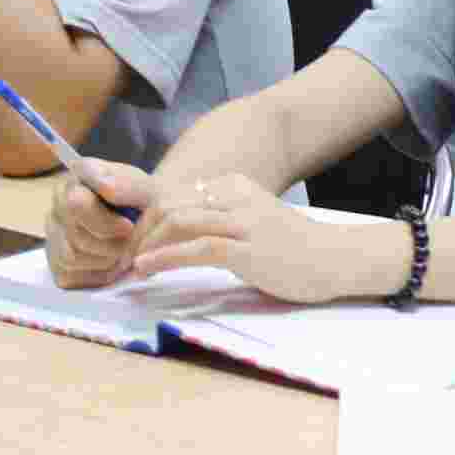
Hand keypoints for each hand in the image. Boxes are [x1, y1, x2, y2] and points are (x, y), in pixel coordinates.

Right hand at [45, 158, 156, 289]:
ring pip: (72, 257)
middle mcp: (59, 200)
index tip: (129, 226)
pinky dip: (98, 274)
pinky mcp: (55, 260)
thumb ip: (129, 186)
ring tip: (125, 250)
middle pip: (76, 235)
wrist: (148, 222)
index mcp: (80, 176)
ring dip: (107, 260)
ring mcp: (54, 231)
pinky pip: (71, 275)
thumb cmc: (145, 203)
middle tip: (132, 242)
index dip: (105, 222)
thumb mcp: (148, 190)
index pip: (76, 204)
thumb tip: (105, 186)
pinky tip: (113, 261)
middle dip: (112, 244)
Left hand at [126, 175, 400, 303]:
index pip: (176, 194)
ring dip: (144, 244)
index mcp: (235, 185)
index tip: (128, 243)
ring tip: (127, 265)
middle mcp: (236, 196)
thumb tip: (177, 227)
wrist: (336, 259)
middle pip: (170, 204)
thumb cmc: (294, 248)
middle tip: (119, 257)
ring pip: (178, 221)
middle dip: (137, 231)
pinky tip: (145, 269)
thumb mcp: (253, 221)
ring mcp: (243, 221)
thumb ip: (220, 218)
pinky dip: (164, 258)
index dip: (145, 219)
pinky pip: (196, 248)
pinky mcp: (247, 249)